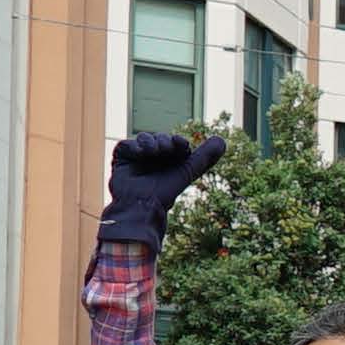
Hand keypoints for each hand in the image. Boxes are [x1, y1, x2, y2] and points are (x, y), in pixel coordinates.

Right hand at [101, 132, 227, 246]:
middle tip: (166, 148)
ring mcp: (137, 157)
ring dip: (150, 141)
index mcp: (170, 160)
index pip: (175, 143)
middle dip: (164, 140)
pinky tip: (141, 153)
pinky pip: (126, 145)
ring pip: (144, 138)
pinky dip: (134, 146)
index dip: (179, 142)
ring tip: (153, 151)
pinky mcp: (122, 158)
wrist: (144, 205)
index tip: (182, 145)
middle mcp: (154, 157)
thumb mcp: (188, 171)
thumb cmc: (166, 192)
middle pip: (160, 138)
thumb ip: (205, 157)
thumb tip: (222, 140)